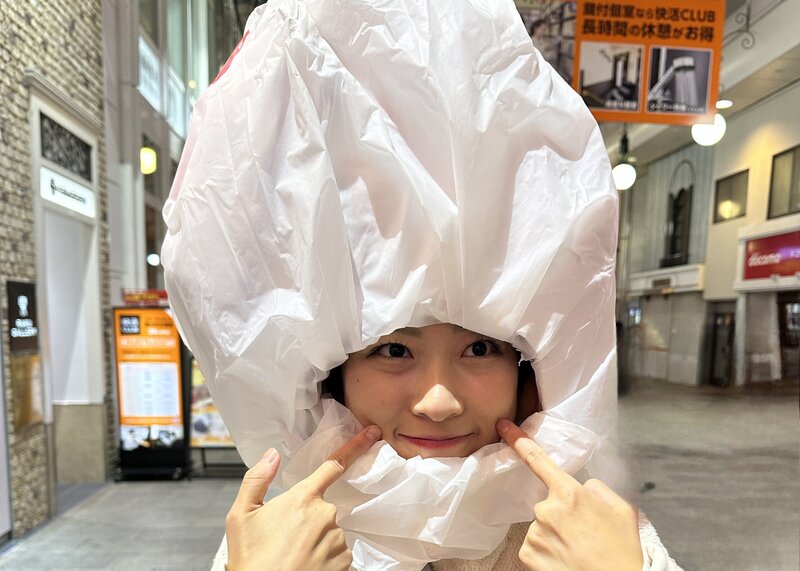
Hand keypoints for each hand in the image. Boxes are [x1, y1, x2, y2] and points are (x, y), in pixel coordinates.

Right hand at [226, 425, 381, 570]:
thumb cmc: (251, 560)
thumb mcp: (240, 516)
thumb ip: (257, 479)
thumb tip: (272, 454)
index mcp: (303, 499)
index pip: (334, 464)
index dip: (356, 445)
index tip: (373, 432)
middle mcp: (326, 516)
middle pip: (322, 508)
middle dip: (307, 520)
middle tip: (285, 539)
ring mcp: (338, 540)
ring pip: (329, 532)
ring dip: (315, 541)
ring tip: (292, 556)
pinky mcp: (345, 563)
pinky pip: (337, 553)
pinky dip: (324, 559)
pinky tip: (305, 566)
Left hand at [497, 419, 642, 570]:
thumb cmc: (623, 553)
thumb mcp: (622, 511)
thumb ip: (599, 490)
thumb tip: (585, 487)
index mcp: (570, 494)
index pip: (538, 460)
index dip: (518, 440)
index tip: (503, 427)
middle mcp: (546, 510)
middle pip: (549, 505)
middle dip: (563, 517)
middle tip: (585, 535)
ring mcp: (535, 533)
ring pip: (542, 528)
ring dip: (556, 537)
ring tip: (579, 552)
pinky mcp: (527, 555)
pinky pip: (535, 547)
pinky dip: (547, 554)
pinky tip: (565, 561)